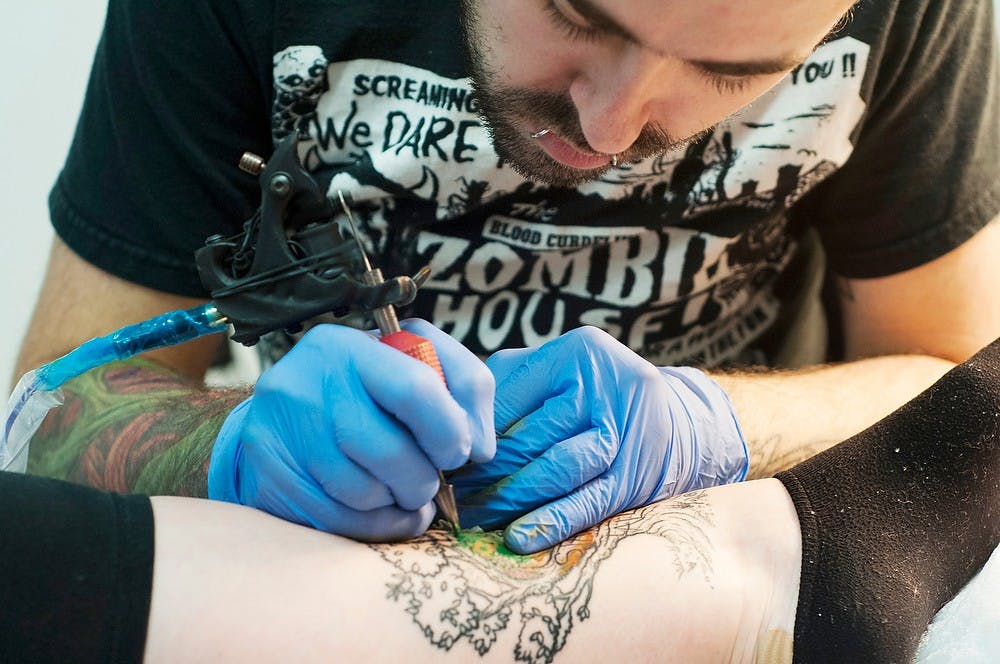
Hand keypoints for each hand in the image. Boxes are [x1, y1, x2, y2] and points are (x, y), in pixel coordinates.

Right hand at [208, 320, 494, 540]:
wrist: (280, 421)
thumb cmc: (366, 396)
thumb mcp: (413, 370)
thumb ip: (462, 389)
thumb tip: (480, 447)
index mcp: (352, 347)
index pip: (417, 389)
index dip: (451, 431)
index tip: (461, 451)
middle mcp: (310, 381)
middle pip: (390, 451)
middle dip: (424, 479)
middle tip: (428, 481)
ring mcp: (284, 430)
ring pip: (364, 491)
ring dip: (397, 502)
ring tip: (401, 492)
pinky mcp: (269, 474)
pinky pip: (338, 519)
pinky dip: (375, 525)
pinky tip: (383, 512)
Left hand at [452, 326, 746, 552]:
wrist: (677, 424)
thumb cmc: (598, 399)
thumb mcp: (563, 372)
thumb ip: (512, 385)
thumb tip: (451, 426)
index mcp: (578, 352)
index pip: (507, 393)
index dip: (471, 429)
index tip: (443, 454)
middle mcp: (606, 385)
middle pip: (529, 434)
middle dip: (483, 470)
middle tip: (450, 493)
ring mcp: (627, 431)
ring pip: (554, 468)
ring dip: (508, 498)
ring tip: (474, 515)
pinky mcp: (637, 476)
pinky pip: (587, 502)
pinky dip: (549, 521)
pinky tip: (517, 536)